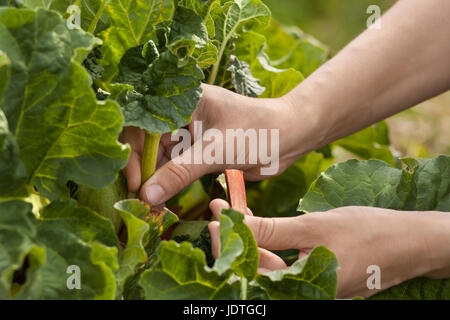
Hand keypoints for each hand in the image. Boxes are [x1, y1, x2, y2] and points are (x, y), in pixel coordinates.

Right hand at [121, 84, 307, 205]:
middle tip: (141, 201)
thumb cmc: (257, 131)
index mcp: (182, 100)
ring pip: (160, 159)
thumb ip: (180, 172)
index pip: (141, 123)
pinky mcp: (197, 152)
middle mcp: (180, 115)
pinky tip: (163, 201)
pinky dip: (169, 184)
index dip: (133, 152)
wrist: (290, 138)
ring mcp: (188, 134)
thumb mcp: (216, 150)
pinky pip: (175, 168)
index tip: (136, 182)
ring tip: (151, 206)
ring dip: (155, 182)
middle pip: (147, 144)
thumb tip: (146, 195)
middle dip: (143, 172)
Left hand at [208, 199, 449, 297]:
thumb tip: (232, 223)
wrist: (410, 243)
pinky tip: (261, 225)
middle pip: (256, 268)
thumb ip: (272, 231)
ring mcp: (309, 289)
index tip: (214, 214)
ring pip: (269, 264)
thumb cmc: (367, 233)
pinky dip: (271, 243)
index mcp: (300, 291)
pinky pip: (284, 263)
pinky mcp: (316, 278)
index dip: (228, 241)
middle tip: (220, 209)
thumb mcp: (314, 227)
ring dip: (252, 238)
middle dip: (236, 237)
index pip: (249, 269)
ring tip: (236, 212)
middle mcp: (302, 295)